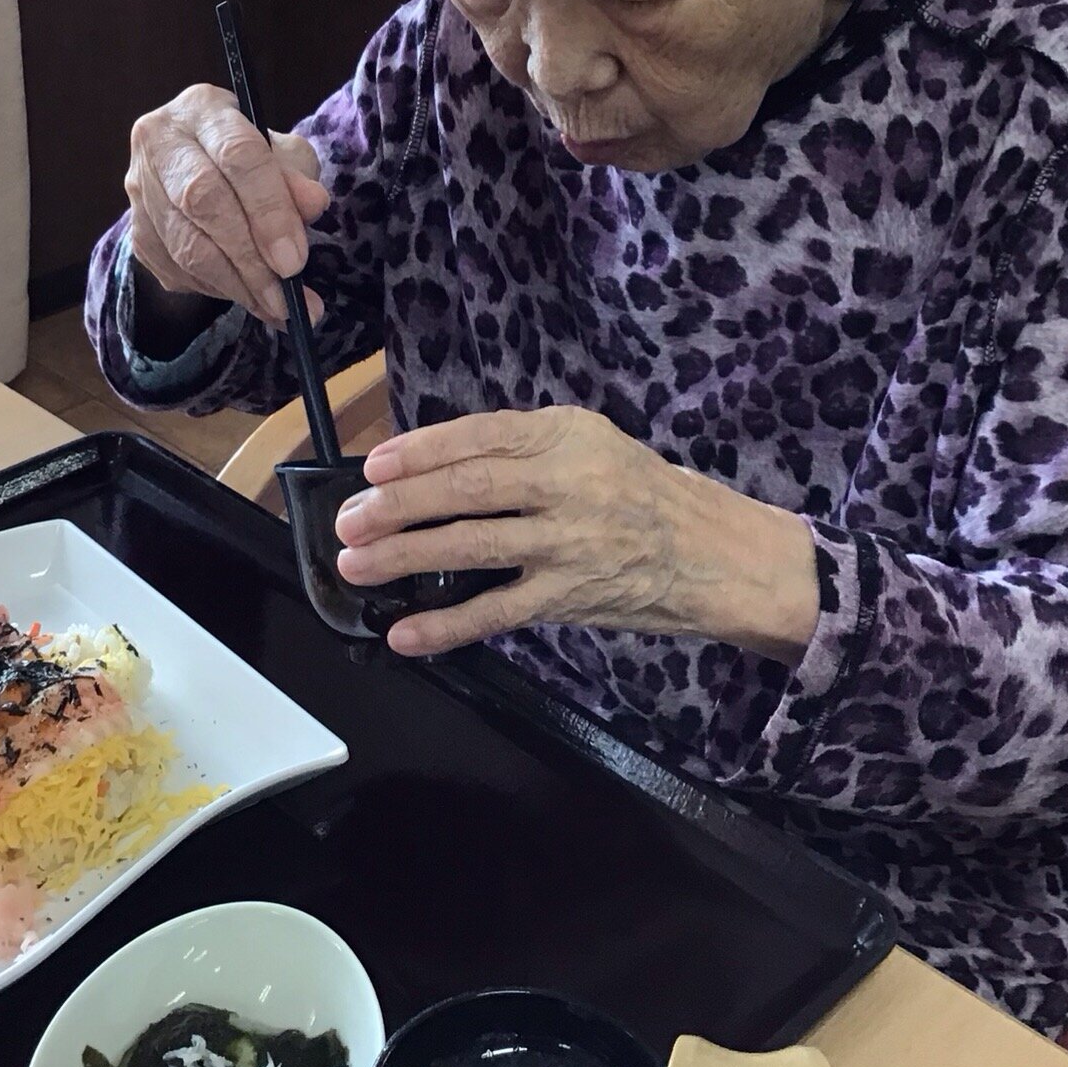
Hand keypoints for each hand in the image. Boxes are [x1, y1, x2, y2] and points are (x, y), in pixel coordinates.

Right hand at [124, 84, 330, 327]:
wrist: (204, 168)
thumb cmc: (252, 158)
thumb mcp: (286, 156)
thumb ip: (298, 177)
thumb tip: (313, 204)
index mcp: (203, 109)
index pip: (237, 156)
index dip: (269, 210)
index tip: (295, 260)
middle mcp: (160, 141)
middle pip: (203, 201)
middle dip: (249, 257)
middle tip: (285, 297)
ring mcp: (139, 187)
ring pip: (185, 245)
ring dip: (235, 285)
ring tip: (275, 307)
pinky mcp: (136, 230)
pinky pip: (174, 269)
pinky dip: (215, 290)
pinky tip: (247, 297)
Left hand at [332, 406, 820, 657]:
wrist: (717, 555)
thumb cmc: (644, 495)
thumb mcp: (593, 446)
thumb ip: (525, 449)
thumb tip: (434, 463)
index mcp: (567, 434)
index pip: (479, 435)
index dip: (419, 450)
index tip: (373, 466)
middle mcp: (567, 482)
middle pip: (466, 488)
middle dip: (398, 504)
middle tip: (350, 519)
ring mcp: (569, 542)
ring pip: (471, 546)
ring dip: (405, 555)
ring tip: (357, 564)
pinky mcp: (570, 597)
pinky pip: (496, 611)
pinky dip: (446, 624)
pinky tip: (404, 632)